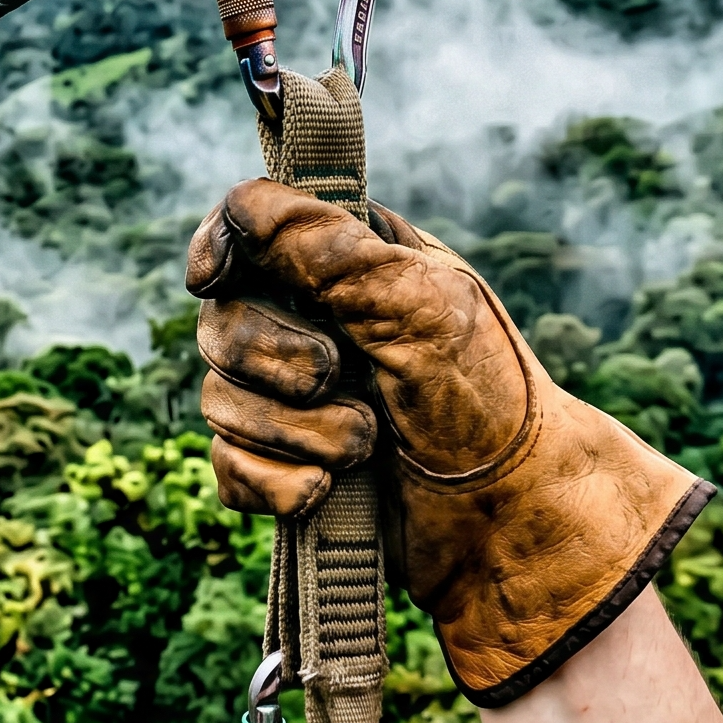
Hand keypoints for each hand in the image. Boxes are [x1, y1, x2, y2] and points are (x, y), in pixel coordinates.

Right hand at [189, 179, 711, 705]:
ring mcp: (291, 403)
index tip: (212, 277)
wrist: (510, 518)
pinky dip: (278, 483)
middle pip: (218, 323)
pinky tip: (330, 490)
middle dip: (277, 361)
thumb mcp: (414, 303)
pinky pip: (229, 469)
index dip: (217, 249)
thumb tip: (241, 204)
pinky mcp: (282, 471)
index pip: (243, 231)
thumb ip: (322, 250)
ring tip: (366, 446)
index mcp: (344, 264)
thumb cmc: (485, 397)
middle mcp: (309, 325)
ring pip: (218, 402)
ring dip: (295, 431)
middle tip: (343, 377)